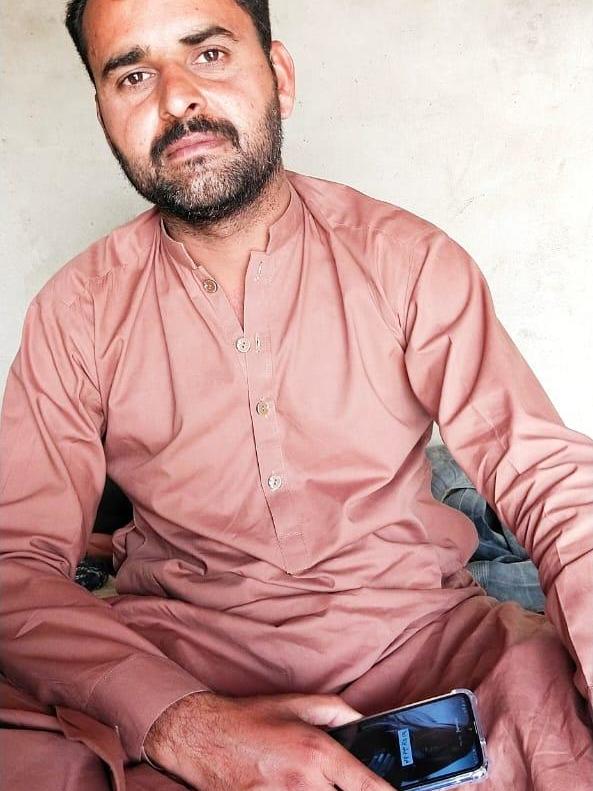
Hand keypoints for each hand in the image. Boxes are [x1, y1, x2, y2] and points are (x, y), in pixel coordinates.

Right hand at [143, 690, 395, 789]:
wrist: (201, 737)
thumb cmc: (249, 719)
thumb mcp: (297, 703)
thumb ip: (338, 711)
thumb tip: (363, 723)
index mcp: (317, 752)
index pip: (367, 787)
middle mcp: (304, 784)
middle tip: (342, 782)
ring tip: (316, 783)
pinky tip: (298, 788)